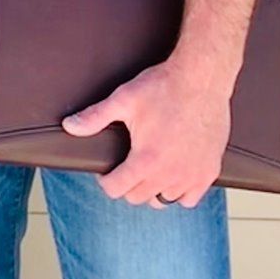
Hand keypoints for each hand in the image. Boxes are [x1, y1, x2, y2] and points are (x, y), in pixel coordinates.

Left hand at [62, 59, 230, 207]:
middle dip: (127, 184)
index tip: (107, 171)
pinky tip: (173, 175)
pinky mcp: (209, 171)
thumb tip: (69, 126)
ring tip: (148, 170)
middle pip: (138, 197)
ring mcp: (192, 175)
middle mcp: (170, 174)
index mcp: (146, 160)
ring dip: (153, 189)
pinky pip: (190, 198)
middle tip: (126, 166)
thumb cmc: (162, 87)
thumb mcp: (123, 100)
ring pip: (164, 200)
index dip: (106, 181)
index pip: (117, 190)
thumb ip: (95, 117)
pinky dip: (180, 192)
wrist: (202, 78)